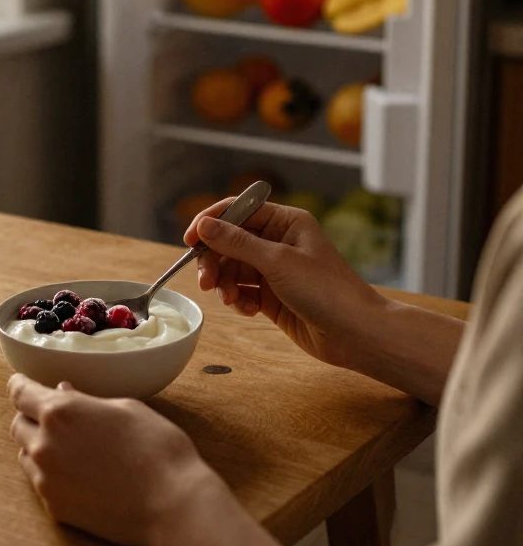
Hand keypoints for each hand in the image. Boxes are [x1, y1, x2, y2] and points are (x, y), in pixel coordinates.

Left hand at [8, 374, 212, 545]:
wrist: (171, 504)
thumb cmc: (155, 447)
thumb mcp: (125, 408)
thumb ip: (86, 400)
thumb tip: (63, 392)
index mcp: (60, 411)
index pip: (20, 393)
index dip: (19, 385)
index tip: (21, 382)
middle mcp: (44, 445)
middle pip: (18, 425)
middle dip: (30, 417)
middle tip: (54, 416)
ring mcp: (47, 480)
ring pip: (25, 455)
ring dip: (38, 446)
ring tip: (70, 446)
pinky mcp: (55, 509)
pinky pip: (40, 483)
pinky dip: (51, 474)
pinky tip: (79, 473)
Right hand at [186, 198, 386, 371]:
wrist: (355, 334)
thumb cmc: (326, 290)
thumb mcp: (277, 262)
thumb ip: (237, 242)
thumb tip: (205, 224)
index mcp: (285, 223)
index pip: (239, 211)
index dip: (212, 222)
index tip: (190, 240)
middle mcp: (278, 242)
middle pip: (230, 242)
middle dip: (215, 260)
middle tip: (206, 281)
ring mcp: (275, 270)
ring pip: (233, 269)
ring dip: (226, 284)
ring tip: (232, 300)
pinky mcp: (273, 296)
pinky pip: (243, 291)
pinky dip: (240, 300)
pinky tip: (249, 311)